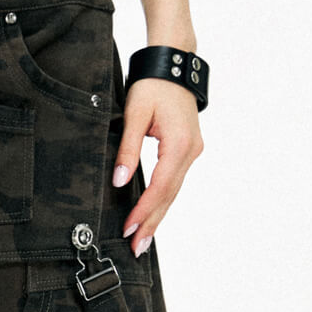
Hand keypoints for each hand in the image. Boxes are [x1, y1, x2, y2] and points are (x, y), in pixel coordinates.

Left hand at [112, 78, 203, 256]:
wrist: (174, 63)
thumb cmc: (153, 85)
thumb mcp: (134, 115)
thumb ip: (127, 150)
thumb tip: (119, 181)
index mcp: (178, 145)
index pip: (159, 187)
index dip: (143, 211)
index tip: (129, 229)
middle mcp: (190, 151)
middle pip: (169, 196)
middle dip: (152, 223)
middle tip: (137, 248)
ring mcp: (192, 151)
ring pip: (173, 191)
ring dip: (158, 215)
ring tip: (144, 239)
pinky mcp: (188, 149)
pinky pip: (175, 181)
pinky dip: (163, 199)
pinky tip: (153, 214)